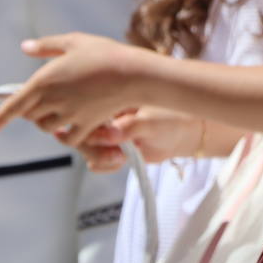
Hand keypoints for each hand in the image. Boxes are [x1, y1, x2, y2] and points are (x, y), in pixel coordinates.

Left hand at [0, 33, 149, 144]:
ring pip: (47, 128)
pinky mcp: (86, 125)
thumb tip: (24, 47)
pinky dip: (67, 134)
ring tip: (59, 112)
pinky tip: (73, 126)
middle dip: (32, 111)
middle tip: (42, 102)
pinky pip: (69, 137)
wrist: (133, 73)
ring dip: (49, 122)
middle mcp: (52, 100)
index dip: (0, 119)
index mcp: (44, 80)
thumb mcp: (74, 41)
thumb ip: (46, 46)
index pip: (14, 104)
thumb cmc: (104, 53)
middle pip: (31, 116)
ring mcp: (69, 115)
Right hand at [69, 107, 203, 171]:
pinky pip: (94, 160)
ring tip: (120, 158)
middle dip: (92, 147)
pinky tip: (120, 162)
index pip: (84, 110)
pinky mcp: (110, 147)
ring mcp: (106, 131)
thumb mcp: (151, 121)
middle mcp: (105, 113)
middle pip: (79, 130)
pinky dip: (104, 165)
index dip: (85, 126)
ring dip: (99, 157)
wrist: (183, 134)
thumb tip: (106, 134)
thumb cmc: (171, 119)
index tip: (103, 139)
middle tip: (116, 154)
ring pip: (85, 147)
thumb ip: (128, 127)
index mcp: (112, 97)